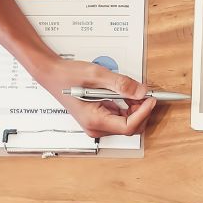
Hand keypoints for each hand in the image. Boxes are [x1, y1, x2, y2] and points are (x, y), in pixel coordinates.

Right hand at [36, 58, 158, 138]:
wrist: (52, 75)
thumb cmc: (67, 76)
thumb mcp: (97, 75)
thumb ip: (121, 84)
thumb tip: (141, 91)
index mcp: (94, 120)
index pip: (128, 126)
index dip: (143, 113)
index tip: (150, 99)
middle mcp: (96, 127)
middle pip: (129, 127)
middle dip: (141, 111)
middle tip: (144, 93)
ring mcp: (97, 124)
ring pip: (126, 122)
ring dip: (134, 108)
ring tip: (132, 91)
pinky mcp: (98, 118)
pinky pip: (119, 117)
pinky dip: (126, 106)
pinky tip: (124, 94)